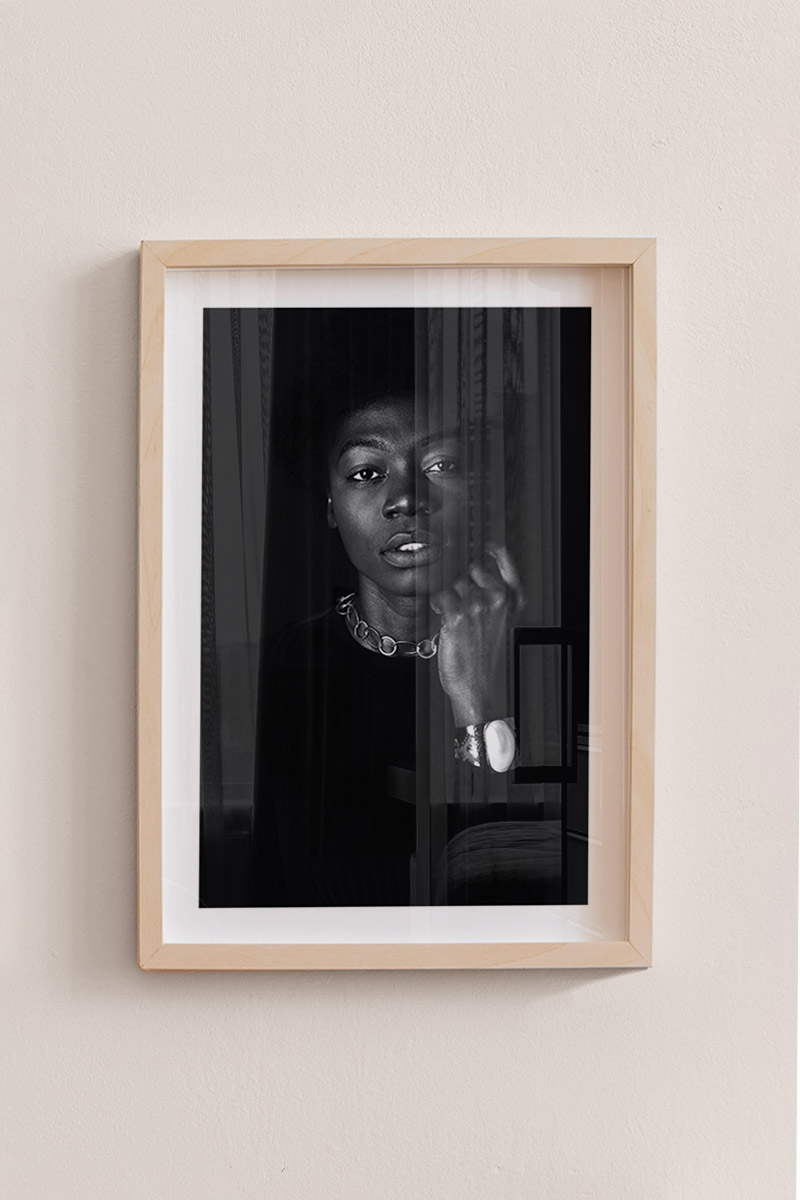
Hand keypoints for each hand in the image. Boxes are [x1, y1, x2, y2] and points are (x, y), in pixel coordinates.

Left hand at [431, 543, 524, 726]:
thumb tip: (474, 577)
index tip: (488, 547)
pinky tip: (441, 614)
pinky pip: (439, 595)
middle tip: (462, 601)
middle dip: (464, 582)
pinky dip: (437, 604)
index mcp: (512, 603)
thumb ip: (496, 602)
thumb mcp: (502, 627)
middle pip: (472, 571)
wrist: (478, 689)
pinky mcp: (456, 615)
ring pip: (453, 584)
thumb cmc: (486, 661)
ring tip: (453, 617)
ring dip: (448, 596)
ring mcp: (477, 605)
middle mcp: (497, 600)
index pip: (508, 565)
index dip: (497, 553)